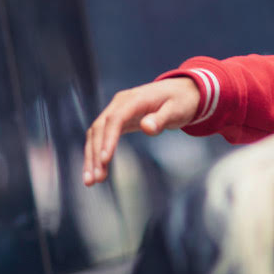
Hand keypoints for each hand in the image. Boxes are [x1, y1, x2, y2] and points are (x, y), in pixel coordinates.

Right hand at [83, 78, 200, 185]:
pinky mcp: (118, 120)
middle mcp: (120, 103)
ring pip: (96, 134)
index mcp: (134, 99)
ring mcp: (117, 111)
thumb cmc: (181, 101)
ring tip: (91, 181)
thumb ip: (162, 118)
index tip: (105, 159)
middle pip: (100, 128)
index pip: (115, 119)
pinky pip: (102, 136)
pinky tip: (96, 170)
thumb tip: (146, 127)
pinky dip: (97, 153)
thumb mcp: (177, 109)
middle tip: (95, 179)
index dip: (108, 139)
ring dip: (91, 157)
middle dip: (95, 154)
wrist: (182, 91)